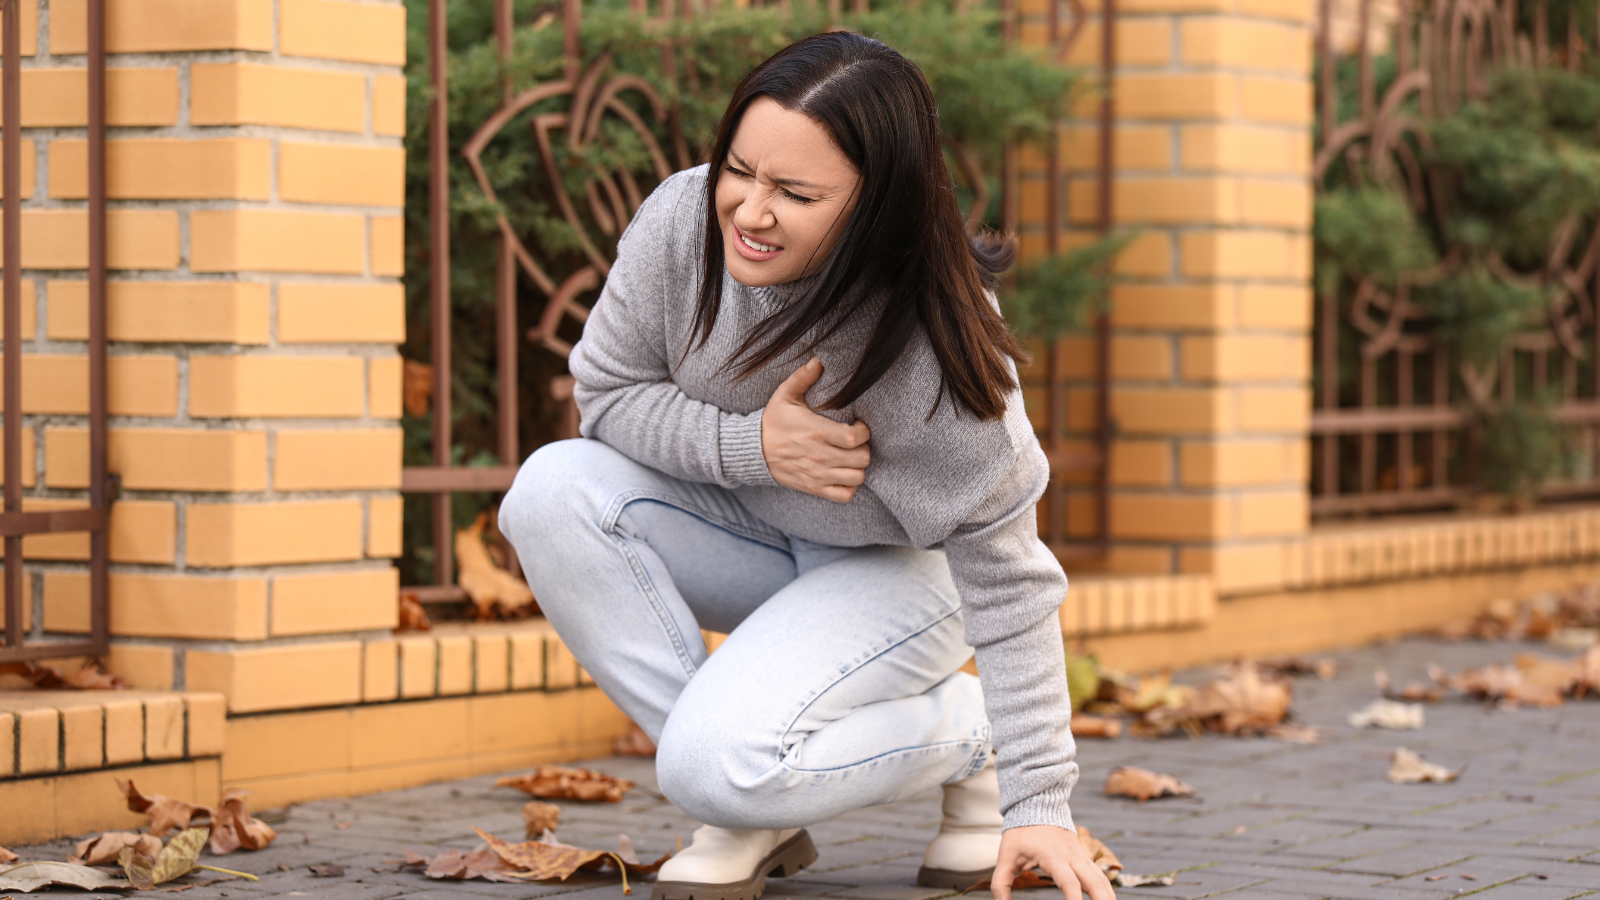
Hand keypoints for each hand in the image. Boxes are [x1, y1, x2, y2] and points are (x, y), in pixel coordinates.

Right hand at [761, 357, 870, 502]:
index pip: (855, 437)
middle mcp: (820, 456)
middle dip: (864, 448)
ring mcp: (818, 475)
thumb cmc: (772, 422)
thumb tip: (819, 360)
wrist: (752, 451)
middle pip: (862, 458)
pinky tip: (843, 473)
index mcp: (816, 432)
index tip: (857, 425)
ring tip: (850, 456)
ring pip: (857, 477)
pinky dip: (849, 487)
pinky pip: (845, 496)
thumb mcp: (784, 396)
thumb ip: (803, 377)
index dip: (864, 431)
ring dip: (858, 467)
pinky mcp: (814, 488)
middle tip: (855, 441)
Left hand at [992, 825, 1115, 899]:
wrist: (1037, 805)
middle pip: (1095, 882)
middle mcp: (1072, 857)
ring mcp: (1081, 856)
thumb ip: (1001, 883)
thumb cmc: (1020, 833)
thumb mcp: (1006, 856)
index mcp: (1054, 857)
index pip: (1070, 883)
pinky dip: (1106, 890)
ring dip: (1108, 897)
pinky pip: (1100, 875)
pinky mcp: (1084, 857)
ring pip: (1102, 879)